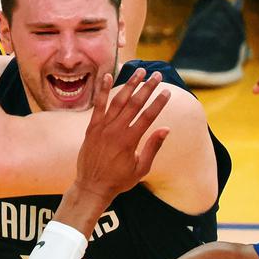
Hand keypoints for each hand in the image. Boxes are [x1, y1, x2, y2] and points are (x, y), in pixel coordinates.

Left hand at [54, 69, 170, 233]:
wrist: (91, 186)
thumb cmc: (119, 180)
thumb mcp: (141, 169)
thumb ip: (152, 147)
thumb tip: (166, 129)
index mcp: (129, 141)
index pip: (148, 116)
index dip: (158, 102)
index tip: (167, 91)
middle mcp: (115, 131)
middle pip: (134, 104)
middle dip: (147, 88)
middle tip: (157, 75)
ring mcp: (102, 128)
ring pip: (118, 101)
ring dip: (129, 84)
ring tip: (140, 71)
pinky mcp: (91, 127)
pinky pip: (98, 105)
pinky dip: (102, 90)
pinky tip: (107, 76)